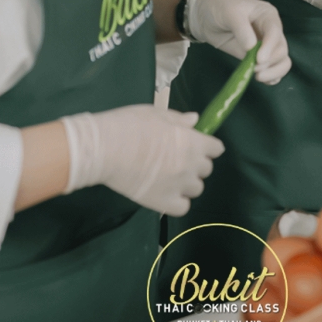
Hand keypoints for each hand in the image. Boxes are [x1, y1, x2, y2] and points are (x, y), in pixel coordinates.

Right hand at [60, 105, 223, 215]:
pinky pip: (183, 207)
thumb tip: (195, 120)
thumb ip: (179, 119)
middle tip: (177, 160)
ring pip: (196, 189)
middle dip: (195, 164)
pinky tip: (165, 194)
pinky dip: (177, 201)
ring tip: (169, 178)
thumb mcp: (156, 114)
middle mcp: (191, 165)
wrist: (104, 149)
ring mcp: (179, 185)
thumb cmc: (130, 125)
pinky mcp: (164, 203)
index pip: (216, 148)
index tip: (196, 146)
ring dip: (187, 183)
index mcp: (193, 141)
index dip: (207, 147)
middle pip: (206, 169)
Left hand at [185, 0, 291, 84]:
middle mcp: (271, 31)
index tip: (259, 60)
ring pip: (282, 61)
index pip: (275, 32)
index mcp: (267, 15)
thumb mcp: (229, 13)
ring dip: (274, 72)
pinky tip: (263, 80)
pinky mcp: (259, 57)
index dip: (270, 47)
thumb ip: (241, 29)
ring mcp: (266, 45)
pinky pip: (273, 69)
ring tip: (257, 76)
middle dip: (270, 62)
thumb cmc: (220, 7)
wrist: (206, 16)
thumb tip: (251, 49)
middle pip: (281, 49)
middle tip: (253, 68)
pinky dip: (272, 77)